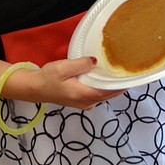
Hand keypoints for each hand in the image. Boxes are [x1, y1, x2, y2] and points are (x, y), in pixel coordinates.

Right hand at [0, 57, 119, 109]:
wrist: (33, 88)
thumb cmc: (47, 78)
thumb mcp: (64, 67)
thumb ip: (82, 64)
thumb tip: (95, 61)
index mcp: (85, 95)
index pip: (109, 92)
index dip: (121, 85)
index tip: (132, 77)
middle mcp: (87, 102)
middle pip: (108, 94)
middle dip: (117, 84)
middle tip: (127, 70)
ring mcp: (83, 102)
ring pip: (102, 94)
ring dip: (109, 85)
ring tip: (118, 72)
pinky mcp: (78, 99)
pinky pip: (95, 93)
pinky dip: (101, 86)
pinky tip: (102, 77)